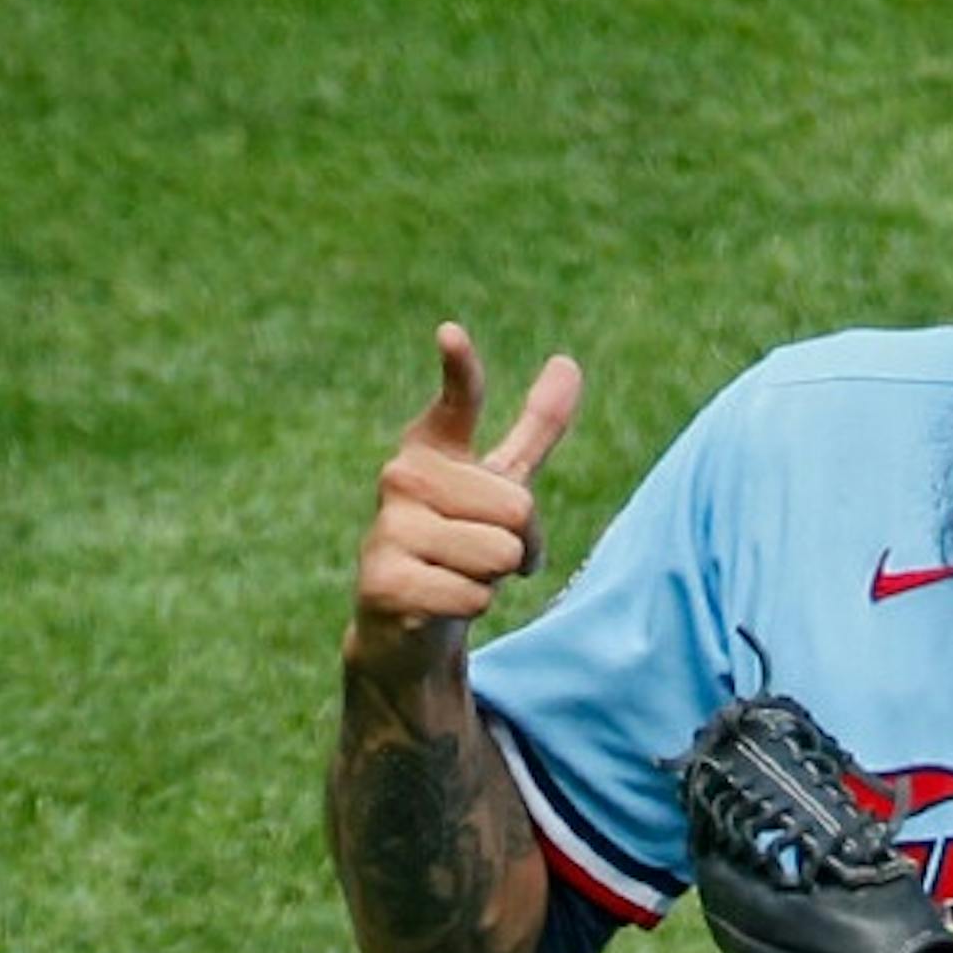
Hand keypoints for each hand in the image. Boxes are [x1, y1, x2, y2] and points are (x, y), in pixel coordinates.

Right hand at [347, 322, 582, 681]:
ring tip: (460, 576)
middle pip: (517, 507)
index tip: (452, 333)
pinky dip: (473, 606)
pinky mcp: (384, 581)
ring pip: (499, 552)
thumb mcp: (500, 483)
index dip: (460, 371)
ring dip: (494, 577)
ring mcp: (387, 527)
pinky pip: (476, 593)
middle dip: (520, 544)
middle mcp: (402, 478)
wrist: (406, 620)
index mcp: (431, 449)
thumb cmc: (460, 541)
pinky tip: (440, 603)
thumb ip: (534, 427)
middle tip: (485, 556)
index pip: (457, 402)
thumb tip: (568, 362)